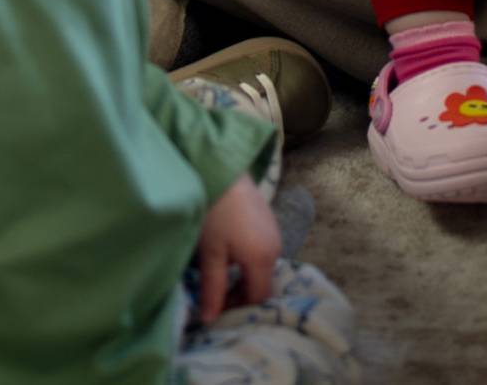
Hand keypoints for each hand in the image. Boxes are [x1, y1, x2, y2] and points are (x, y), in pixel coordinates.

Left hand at [194, 174, 279, 322]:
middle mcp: (276, 246)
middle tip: (215, 294)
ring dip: (244, 276)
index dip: (239, 308)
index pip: (258, 297)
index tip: (216, 307)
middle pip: (263, 282)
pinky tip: (228, 251)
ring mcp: (274, 230)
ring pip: (262, 266)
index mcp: (263, 258)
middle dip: (241, 293)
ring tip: (219, 272)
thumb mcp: (210, 254)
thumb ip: (213, 289)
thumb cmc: (213, 212)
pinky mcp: (268, 218)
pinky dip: (247, 259)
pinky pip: (262, 249)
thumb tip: (210, 320)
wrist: (219, 168)